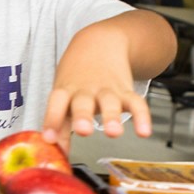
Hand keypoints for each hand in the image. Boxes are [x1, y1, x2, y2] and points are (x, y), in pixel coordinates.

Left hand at [41, 20, 155, 148]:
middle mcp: (85, 90)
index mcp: (66, 90)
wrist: (100, 42)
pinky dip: (142, 117)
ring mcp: (107, 90)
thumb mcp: (62, 95)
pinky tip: (144, 132)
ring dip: (112, 118)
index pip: (56, 102)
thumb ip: (59, 124)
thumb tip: (53, 150)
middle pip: (83, 103)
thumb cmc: (76, 76)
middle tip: (84, 130)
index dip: (51, 119)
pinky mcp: (126, 91)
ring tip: (114, 133)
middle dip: (83, 117)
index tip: (48, 139)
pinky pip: (136, 103)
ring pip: (110, 102)